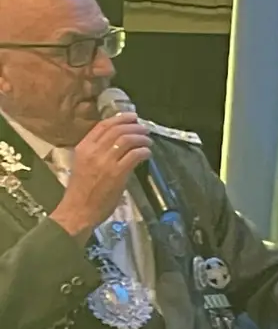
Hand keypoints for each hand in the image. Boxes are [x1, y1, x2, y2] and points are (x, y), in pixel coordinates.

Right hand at [49, 112, 149, 237]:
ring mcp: (105, 162)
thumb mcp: (83, 164)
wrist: (78, 210)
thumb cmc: (81, 190)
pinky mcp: (117, 173)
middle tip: (144, 129)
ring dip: (142, 138)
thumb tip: (118, 141)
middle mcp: (93, 151)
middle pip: (118, 130)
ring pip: (128, 139)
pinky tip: (148, 154)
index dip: (120, 118)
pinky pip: (135, 155)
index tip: (132, 117)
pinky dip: (144, 151)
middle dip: (135, 126)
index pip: (103, 125)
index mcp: (83, 147)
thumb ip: (97, 151)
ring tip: (148, 141)